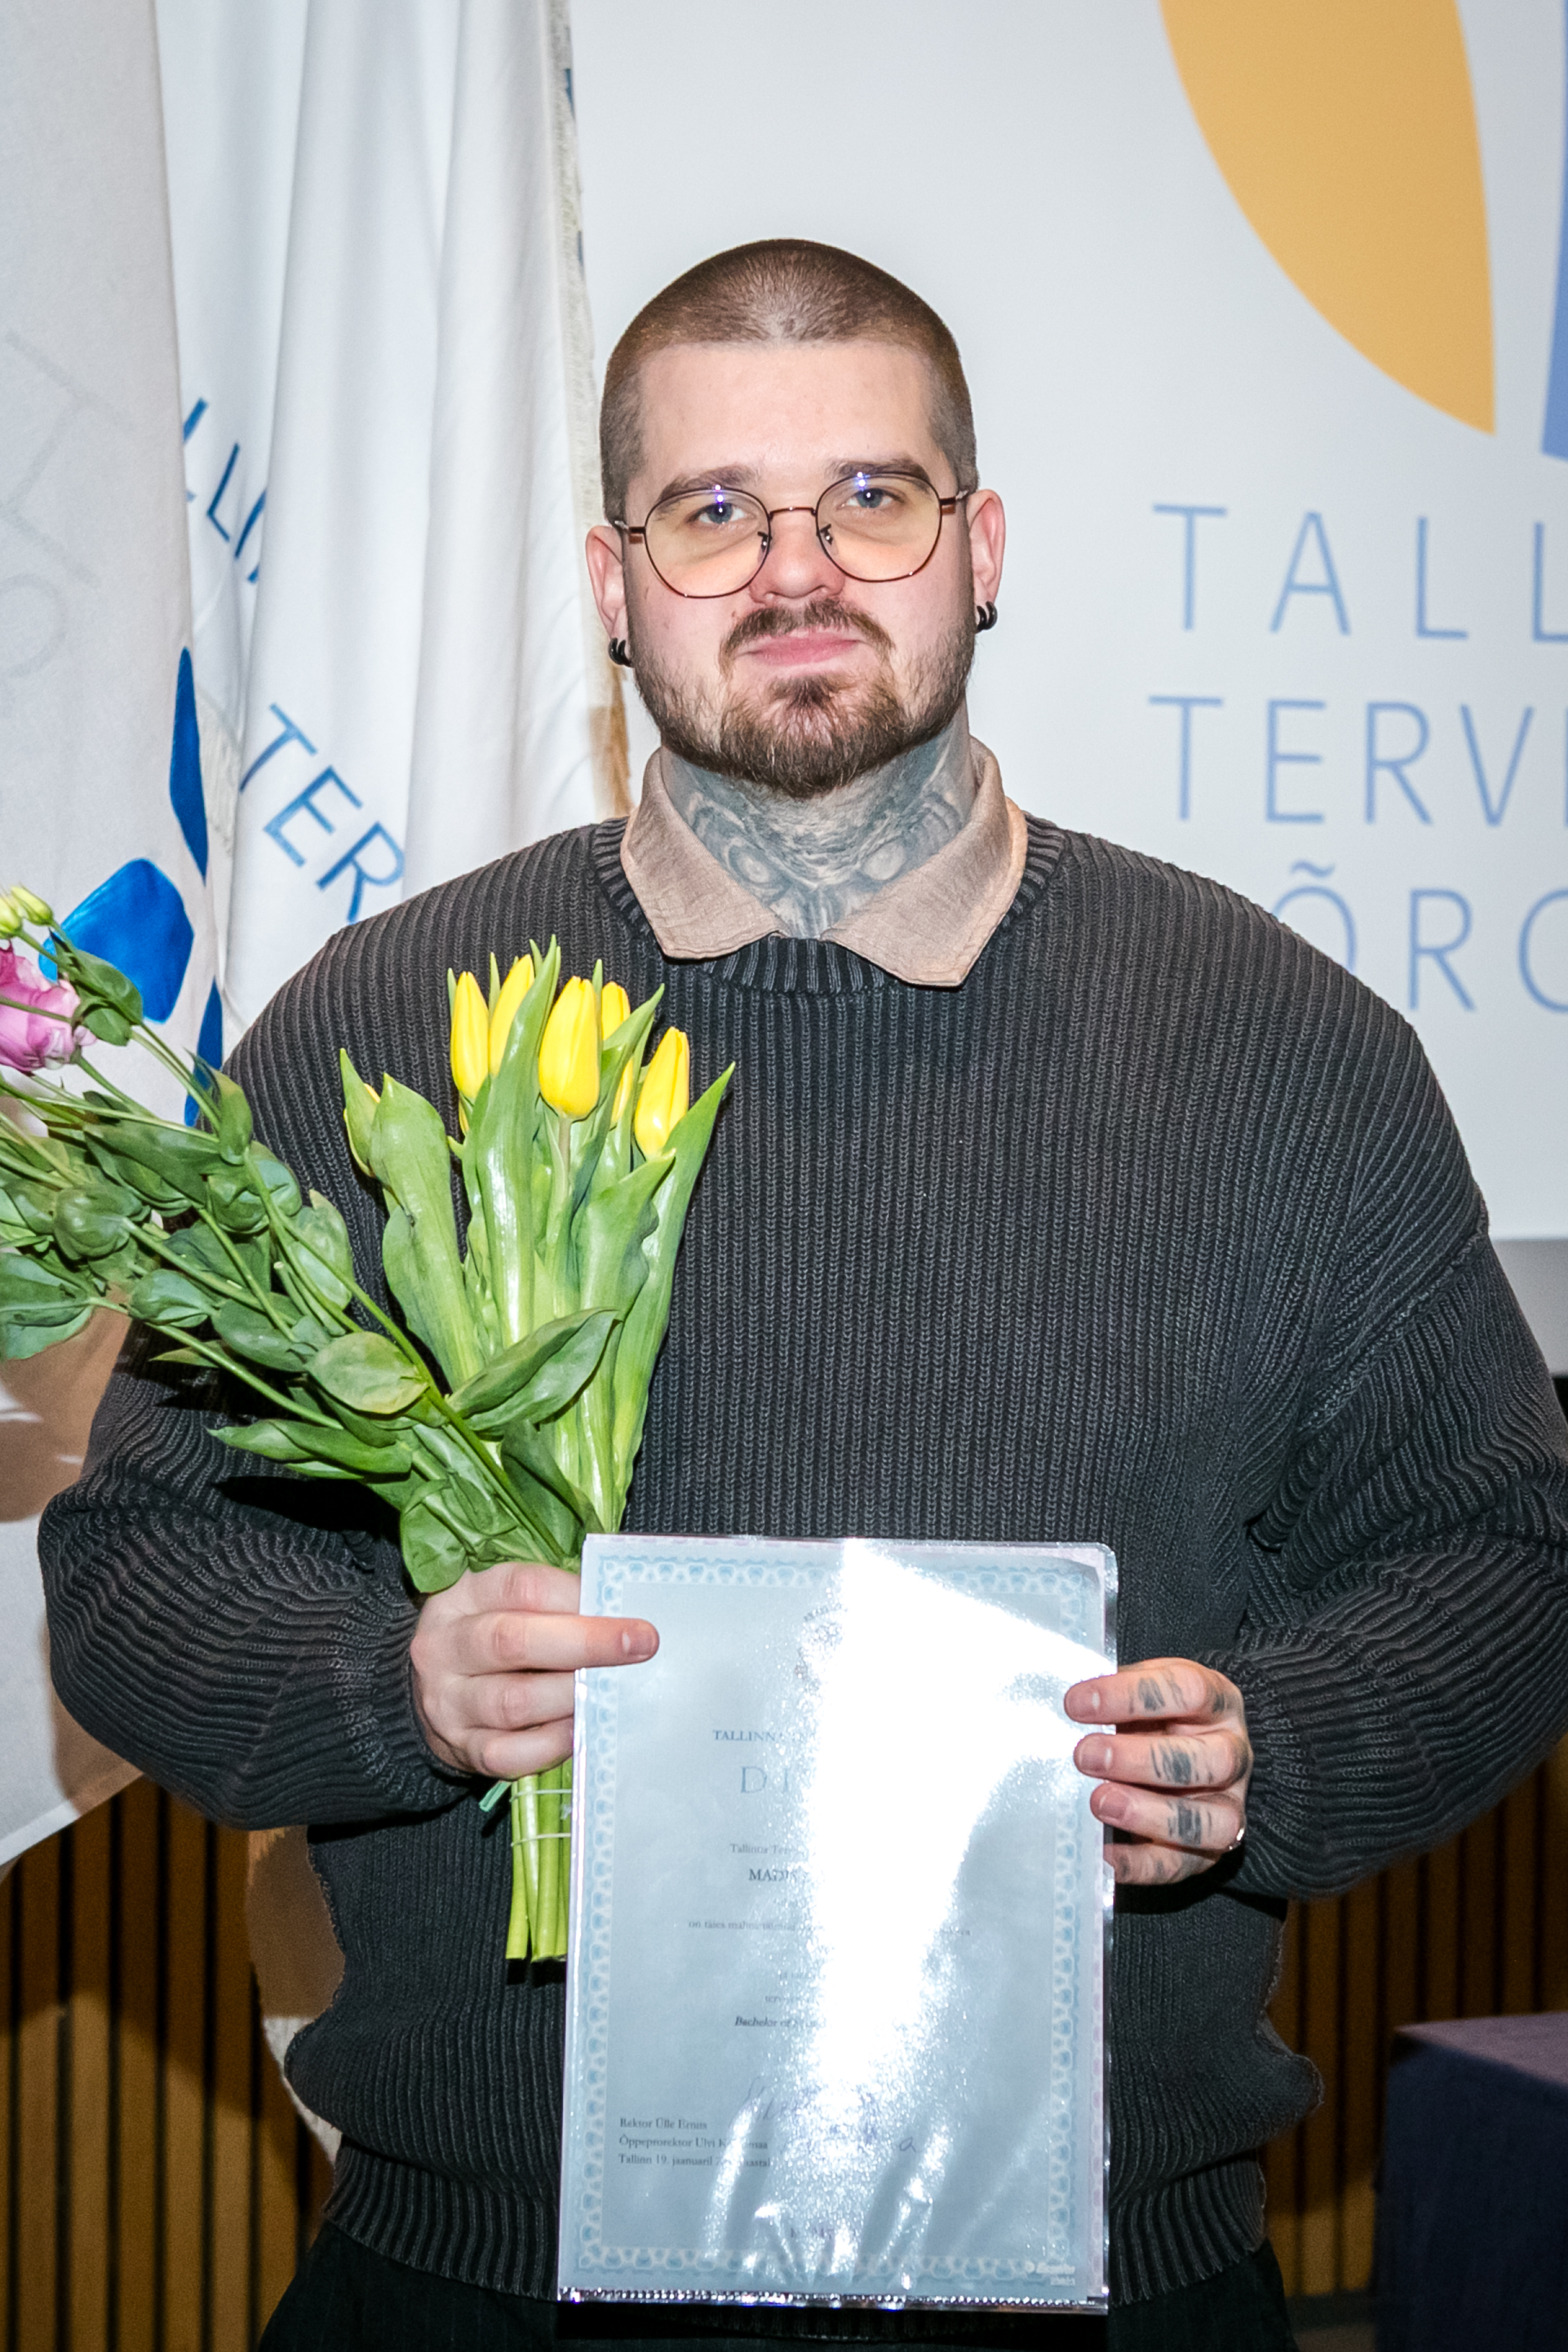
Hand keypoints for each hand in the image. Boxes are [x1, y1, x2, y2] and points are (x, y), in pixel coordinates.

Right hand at [410, 1560, 657, 1779]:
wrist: (430, 1692)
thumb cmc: (490, 1637)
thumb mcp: (504, 1603)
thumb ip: (554, 1602)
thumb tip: (621, 1612)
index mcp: (461, 1597)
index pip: (521, 1587)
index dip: (576, 1595)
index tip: (624, 1606)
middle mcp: (446, 1648)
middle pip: (513, 1641)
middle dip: (585, 1643)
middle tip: (640, 1646)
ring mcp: (449, 1703)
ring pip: (513, 1702)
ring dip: (572, 1696)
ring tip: (614, 1690)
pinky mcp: (461, 1749)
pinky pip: (509, 1754)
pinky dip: (552, 1743)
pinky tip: (583, 1729)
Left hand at [1064, 1658, 1251, 1885]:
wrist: (1194, 1752)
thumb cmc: (1158, 1715)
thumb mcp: (1143, 1687)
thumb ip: (1115, 1695)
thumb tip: (1065, 1707)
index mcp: (1217, 1702)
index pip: (1187, 1691)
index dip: (1131, 1695)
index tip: (1076, 1704)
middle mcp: (1232, 1754)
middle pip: (1205, 1760)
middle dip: (1140, 1760)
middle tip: (1085, 1756)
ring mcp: (1228, 1806)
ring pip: (1210, 1821)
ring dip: (1149, 1814)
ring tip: (1099, 1803)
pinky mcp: (1210, 1851)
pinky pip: (1181, 1866)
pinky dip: (1140, 1864)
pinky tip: (1104, 1852)